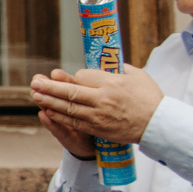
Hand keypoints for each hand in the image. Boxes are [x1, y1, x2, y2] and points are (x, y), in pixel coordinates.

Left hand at [31, 66, 162, 147]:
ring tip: (35, 95)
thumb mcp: (136, 75)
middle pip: (70, 91)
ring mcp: (98, 116)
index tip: (71, 77)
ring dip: (49, 101)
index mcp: (111, 83)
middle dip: (49, 87)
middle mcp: (102, 99)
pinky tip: (48, 110)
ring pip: (68, 107)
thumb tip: (100, 63)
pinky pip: (73, 121)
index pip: (83, 76)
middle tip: (34, 82)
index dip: (74, 76)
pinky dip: (59, 116)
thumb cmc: (149, 97)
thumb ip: (116, 68)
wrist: (158, 125)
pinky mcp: (97, 128)